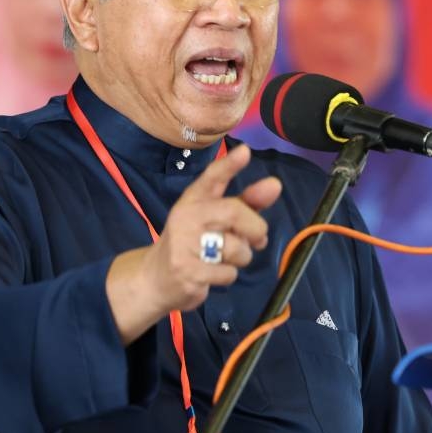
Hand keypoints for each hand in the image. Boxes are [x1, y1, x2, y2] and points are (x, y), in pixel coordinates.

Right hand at [106, 144, 280, 343]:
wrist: (156, 280)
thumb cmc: (193, 243)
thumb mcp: (215, 220)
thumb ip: (247, 203)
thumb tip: (275, 185)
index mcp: (194, 200)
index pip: (212, 178)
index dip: (229, 165)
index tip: (245, 152)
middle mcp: (186, 217)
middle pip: (234, 213)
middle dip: (255, 228)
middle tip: (258, 238)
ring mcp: (184, 245)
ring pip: (236, 248)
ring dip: (242, 258)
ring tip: (226, 258)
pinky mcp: (187, 272)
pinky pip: (228, 273)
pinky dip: (228, 276)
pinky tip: (212, 275)